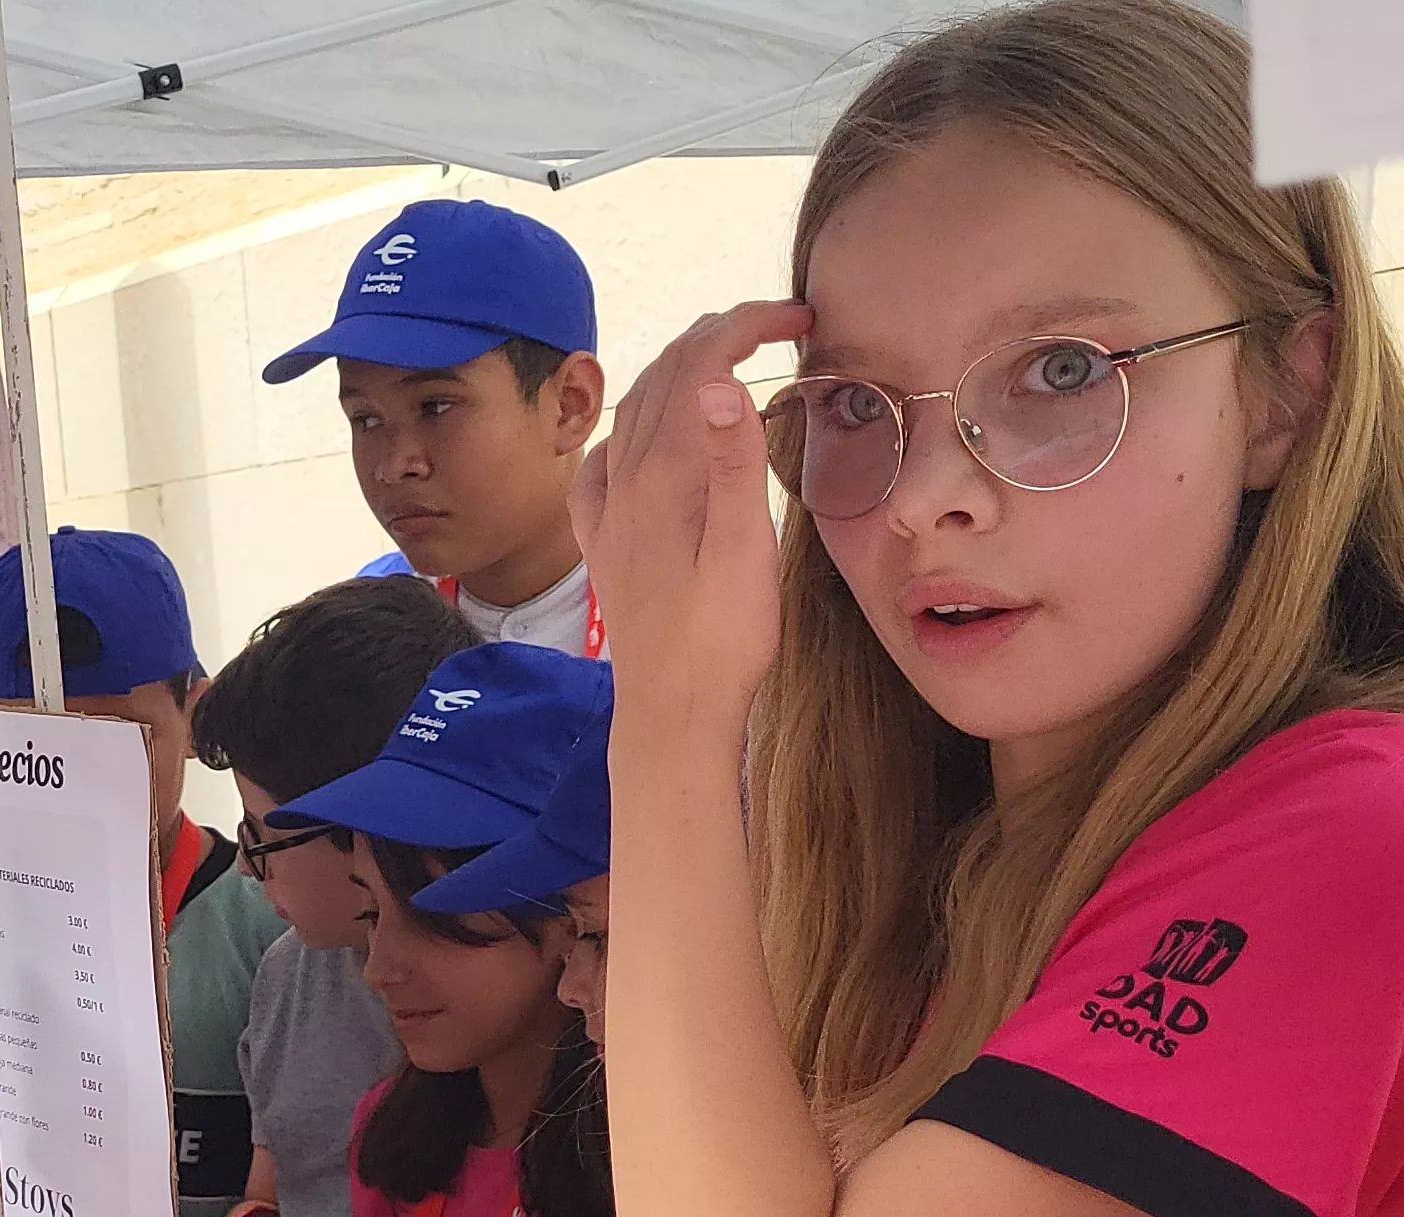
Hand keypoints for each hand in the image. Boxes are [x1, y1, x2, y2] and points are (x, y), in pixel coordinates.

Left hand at [573, 298, 809, 743]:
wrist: (670, 714)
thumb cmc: (719, 641)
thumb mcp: (745, 551)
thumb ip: (731, 462)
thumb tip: (719, 381)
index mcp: (665, 473)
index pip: (701, 365)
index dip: (748, 323)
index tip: (800, 315)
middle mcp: (627, 481)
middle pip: (665, 377)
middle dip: (719, 333)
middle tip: (776, 323)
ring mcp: (610, 511)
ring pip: (634, 411)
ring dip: (678, 370)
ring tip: (722, 358)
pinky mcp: (606, 544)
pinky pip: (603, 465)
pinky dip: (629, 430)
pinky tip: (639, 441)